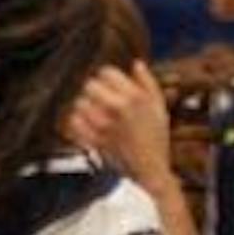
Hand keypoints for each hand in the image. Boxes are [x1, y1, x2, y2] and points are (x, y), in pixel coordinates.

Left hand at [70, 61, 178, 196]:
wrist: (151, 171)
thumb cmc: (157, 139)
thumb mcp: (159, 108)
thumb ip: (148, 83)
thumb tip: (136, 64)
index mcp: (134, 97)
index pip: (106, 72)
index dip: (107, 77)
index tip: (110, 85)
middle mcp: (117, 108)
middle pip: (89, 85)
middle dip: (94, 90)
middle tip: (100, 99)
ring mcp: (103, 125)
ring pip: (79, 103)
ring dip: (85, 106)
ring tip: (94, 112)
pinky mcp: (93, 140)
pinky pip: (74, 123)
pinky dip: (77, 122)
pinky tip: (85, 124)